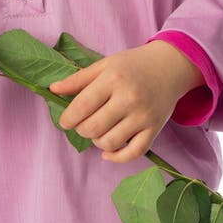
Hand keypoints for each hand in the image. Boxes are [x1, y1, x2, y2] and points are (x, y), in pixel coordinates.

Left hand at [49, 41, 203, 163]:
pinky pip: (133, 153)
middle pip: (94, 127)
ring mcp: (143, 116)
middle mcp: (129, 98)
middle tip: (82, 124)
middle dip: (82, 130)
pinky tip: (108, 152)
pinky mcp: (154, 129)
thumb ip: (78, 79)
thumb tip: (53, 90)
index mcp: (114, 78)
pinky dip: (116, 157)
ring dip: (97, 142)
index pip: (83, 106)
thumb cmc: (133, 64)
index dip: (68, 118)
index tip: (65, 121)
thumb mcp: (105, 64)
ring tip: (98, 131)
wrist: (170, 66)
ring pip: (110, 143)